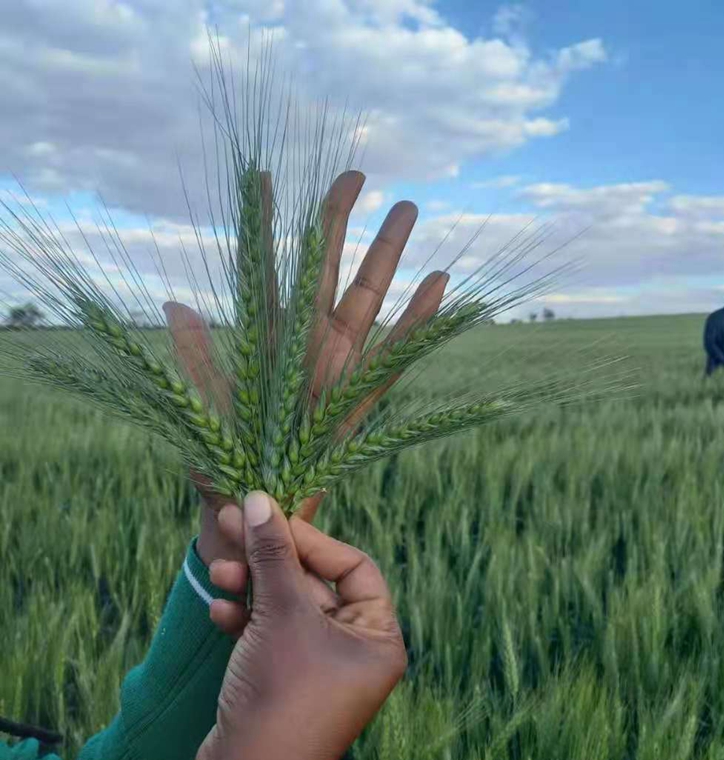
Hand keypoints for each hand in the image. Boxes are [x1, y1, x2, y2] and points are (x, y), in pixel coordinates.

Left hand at [165, 170, 447, 564]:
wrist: (259, 513)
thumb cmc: (223, 465)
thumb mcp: (202, 412)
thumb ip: (198, 360)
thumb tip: (176, 304)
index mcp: (264, 343)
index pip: (264, 272)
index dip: (265, 226)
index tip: (265, 176)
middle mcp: (305, 345)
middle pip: (324, 270)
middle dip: (339, 222)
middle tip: (356, 173)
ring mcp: (340, 367)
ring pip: (367, 298)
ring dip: (387, 256)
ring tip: (407, 209)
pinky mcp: (366, 395)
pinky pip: (398, 351)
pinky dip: (420, 319)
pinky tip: (438, 282)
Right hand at [191, 492, 406, 759]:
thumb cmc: (281, 696)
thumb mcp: (280, 614)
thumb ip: (273, 554)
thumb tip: (260, 498)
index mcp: (377, 637)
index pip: (354, 566)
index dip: (313, 539)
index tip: (273, 517)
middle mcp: (353, 650)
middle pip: (313, 583)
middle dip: (271, 558)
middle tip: (234, 523)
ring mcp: (317, 666)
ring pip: (285, 606)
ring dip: (251, 585)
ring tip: (218, 567)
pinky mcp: (283, 678)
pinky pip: (268, 633)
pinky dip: (244, 618)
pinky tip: (219, 609)